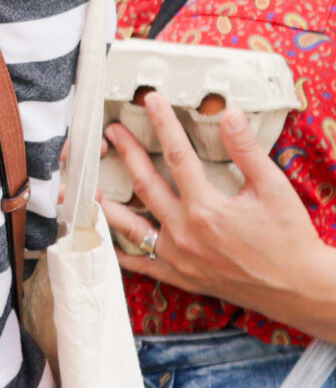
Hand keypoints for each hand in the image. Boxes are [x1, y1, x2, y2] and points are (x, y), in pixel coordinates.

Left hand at [102, 91, 335, 331]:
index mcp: (206, 208)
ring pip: (129, 226)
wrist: (298, 287)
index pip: (177, 156)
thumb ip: (247, 151)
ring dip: (107, 203)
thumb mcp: (274, 189)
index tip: (151, 101)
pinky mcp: (178, 276)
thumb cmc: (289, 237)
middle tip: (112, 132)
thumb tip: (229, 114)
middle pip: (144, 185)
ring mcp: (177, 256)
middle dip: (126, 153)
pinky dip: (120, 250)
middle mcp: (184, 232)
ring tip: (90, 185)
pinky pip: (139, 263)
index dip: (163, 124)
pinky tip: (107, 238)